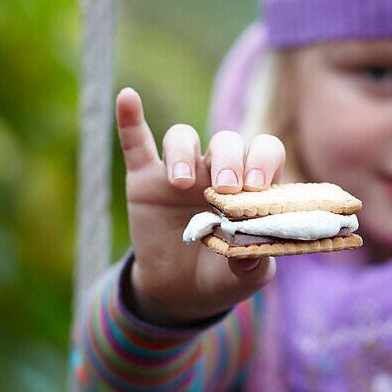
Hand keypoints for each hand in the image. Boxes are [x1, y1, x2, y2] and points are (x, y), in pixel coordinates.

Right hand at [116, 87, 284, 324]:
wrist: (179, 293)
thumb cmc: (222, 276)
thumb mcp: (243, 278)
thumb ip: (254, 263)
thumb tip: (253, 252)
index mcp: (250, 187)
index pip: (265, 152)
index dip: (262, 161)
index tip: (255, 187)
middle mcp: (217, 171)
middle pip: (227, 141)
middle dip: (229, 159)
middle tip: (224, 188)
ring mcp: (181, 172)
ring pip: (184, 138)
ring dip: (183, 152)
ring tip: (181, 183)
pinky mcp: (145, 179)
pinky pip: (136, 143)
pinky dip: (130, 120)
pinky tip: (127, 98)